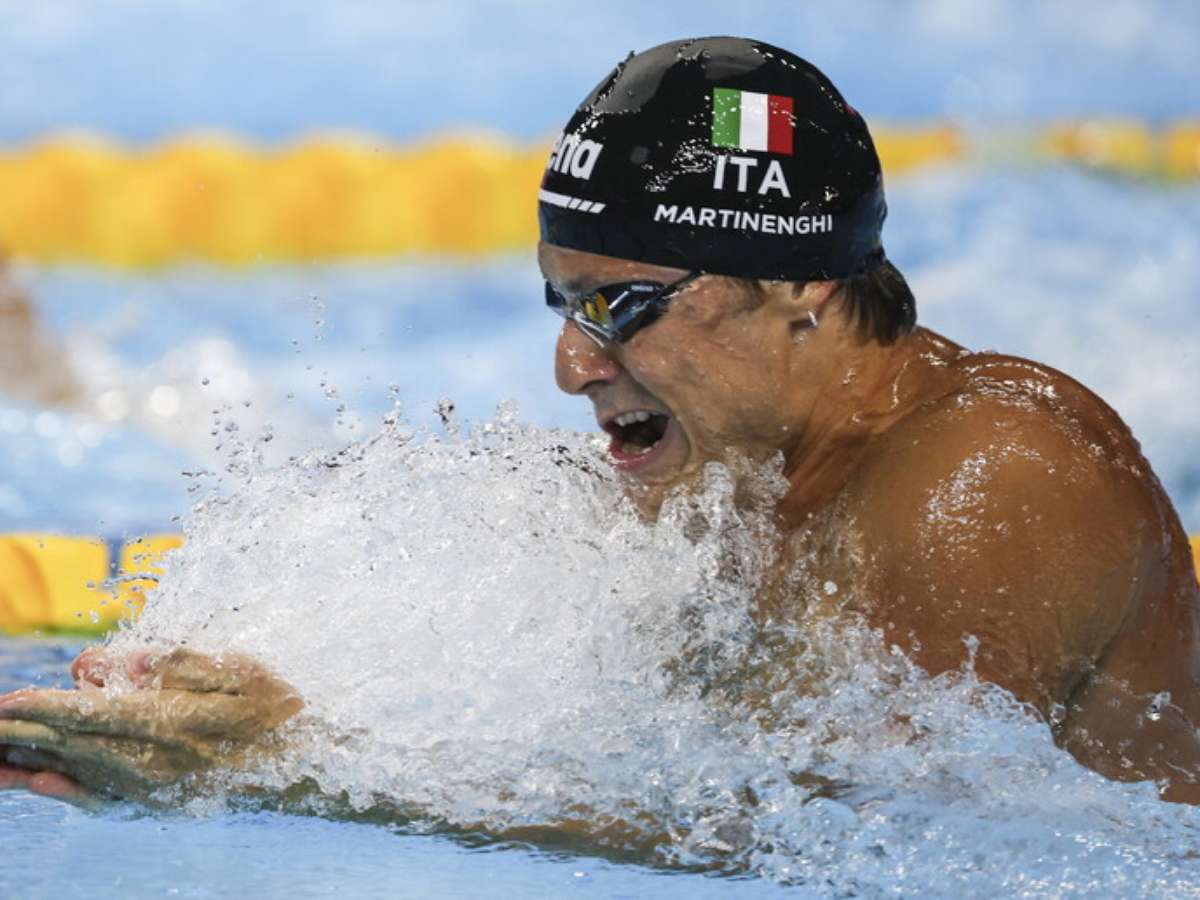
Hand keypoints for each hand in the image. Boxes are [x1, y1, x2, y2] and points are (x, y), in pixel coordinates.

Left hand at [0, 646, 302, 804]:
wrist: (303, 766)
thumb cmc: (274, 707)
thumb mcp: (238, 668)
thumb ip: (178, 661)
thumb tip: (124, 661)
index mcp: (170, 723)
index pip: (88, 713)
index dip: (41, 705)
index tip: (5, 699)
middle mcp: (153, 762)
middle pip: (70, 743)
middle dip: (20, 730)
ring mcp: (151, 788)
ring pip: (75, 770)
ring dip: (27, 759)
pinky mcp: (155, 802)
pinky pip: (97, 798)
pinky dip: (61, 788)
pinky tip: (35, 780)